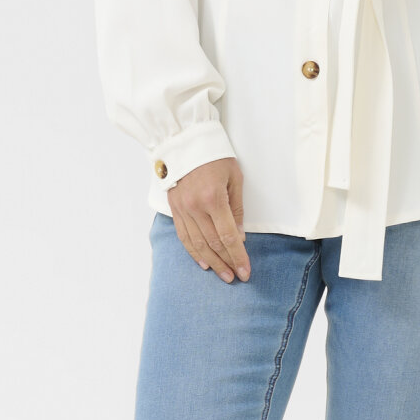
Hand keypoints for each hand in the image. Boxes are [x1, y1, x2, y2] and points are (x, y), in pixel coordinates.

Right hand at [167, 157, 249, 282]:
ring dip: (211, 262)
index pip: (228, 236)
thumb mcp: (234, 178)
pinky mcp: (174, 209)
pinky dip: (193, 252)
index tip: (246, 271)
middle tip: (236, 277)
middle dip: (226, 263)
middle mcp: (195, 207)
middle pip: (213, 244)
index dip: (238, 257)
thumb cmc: (214, 156)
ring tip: (223, 274)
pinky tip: (203, 262)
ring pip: (197, 244)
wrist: (184, 142)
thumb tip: (239, 237)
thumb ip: (237, 209)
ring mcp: (182, 209)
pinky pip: (183, 236)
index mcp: (213, 198)